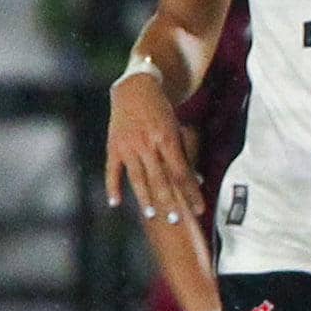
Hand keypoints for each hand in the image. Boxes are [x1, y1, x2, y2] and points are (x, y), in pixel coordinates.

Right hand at [104, 70, 203, 225]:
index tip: (199, 210)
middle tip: (176, 221)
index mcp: (166, 139)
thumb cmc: (162, 112)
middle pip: (160, 178)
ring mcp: (128, 145)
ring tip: (151, 216)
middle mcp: (147, 143)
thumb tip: (197, 181)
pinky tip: (115, 203)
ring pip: (137, 177)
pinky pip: (112, 170)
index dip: (190, 193)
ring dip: (145, 198)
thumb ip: (184, 156)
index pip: (181, 172)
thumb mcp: (177, 130)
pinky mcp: (113, 146)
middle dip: (169, 201)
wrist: (135, 89)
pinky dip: (113, 186)